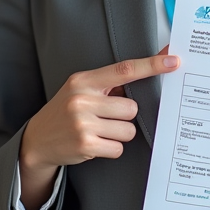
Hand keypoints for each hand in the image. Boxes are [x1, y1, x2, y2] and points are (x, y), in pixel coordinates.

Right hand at [17, 49, 178, 209]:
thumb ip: (108, 83)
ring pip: (128, 130)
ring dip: (119, 134)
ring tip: (99, 131)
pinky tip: (95, 143)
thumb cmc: (66, 111)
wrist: (37, 140)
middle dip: (124, 116)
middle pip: (132, 108)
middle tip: (105, 118)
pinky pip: (118, 148)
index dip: (151, 65)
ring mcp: (83, 123)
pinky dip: (111, 148)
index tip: (172, 60)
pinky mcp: (86, 144)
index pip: (124, 69)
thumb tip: (147, 72)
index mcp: (84, 80)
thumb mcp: (81, 89)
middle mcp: (82, 99)